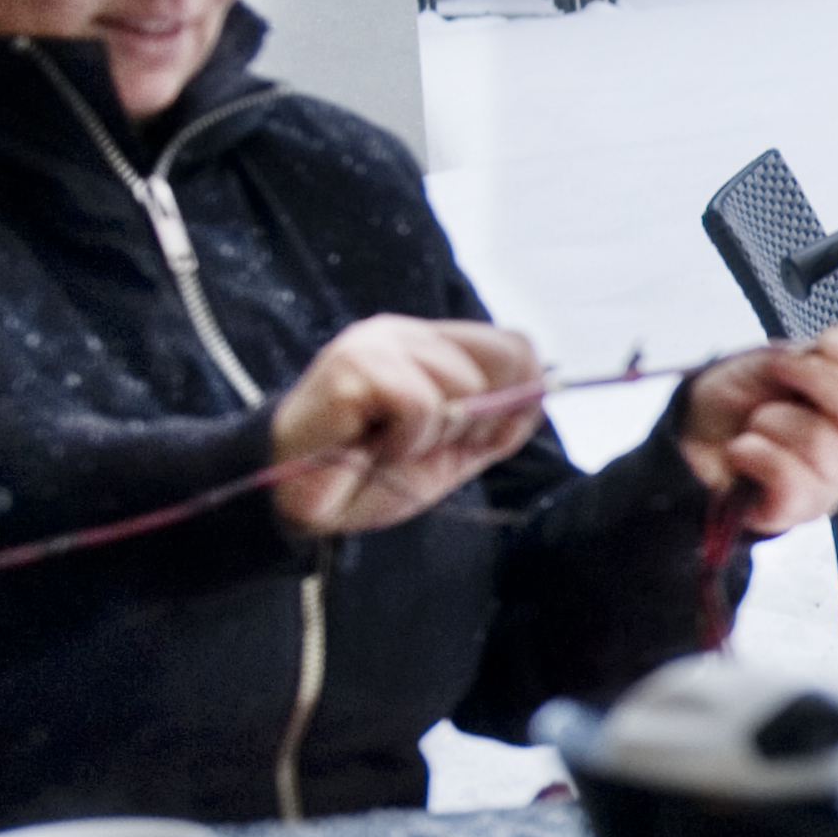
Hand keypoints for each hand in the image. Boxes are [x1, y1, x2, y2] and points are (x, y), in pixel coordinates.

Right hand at [268, 317, 549, 536]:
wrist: (298, 503)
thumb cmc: (366, 474)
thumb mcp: (449, 452)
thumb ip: (495, 425)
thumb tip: (540, 397)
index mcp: (430, 347)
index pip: (509, 343)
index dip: (525, 389)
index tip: (494, 435)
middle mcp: (406, 334)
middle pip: (502, 355)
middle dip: (483, 417)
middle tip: (432, 446)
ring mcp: (377, 344)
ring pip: (463, 383)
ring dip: (435, 435)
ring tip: (390, 448)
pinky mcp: (354, 366)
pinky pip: (421, 404)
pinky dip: (406, 441)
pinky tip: (372, 448)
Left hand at [672, 327, 837, 537]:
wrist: (694, 439)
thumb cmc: (738, 403)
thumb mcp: (771, 362)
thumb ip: (807, 356)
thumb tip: (825, 353)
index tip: (826, 340)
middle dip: (815, 378)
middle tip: (778, 367)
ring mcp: (828, 482)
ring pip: (820, 443)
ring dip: (772, 421)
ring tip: (754, 425)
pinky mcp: (795, 508)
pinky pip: (790, 478)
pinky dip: (757, 454)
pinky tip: (743, 449)